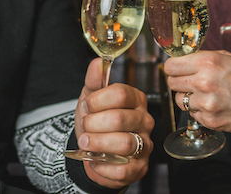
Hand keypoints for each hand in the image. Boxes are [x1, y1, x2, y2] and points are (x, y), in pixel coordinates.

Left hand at [75, 59, 154, 186]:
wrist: (95, 151)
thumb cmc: (97, 122)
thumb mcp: (91, 99)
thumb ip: (94, 80)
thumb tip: (98, 62)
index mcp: (136, 99)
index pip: (120, 93)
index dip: (97, 100)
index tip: (86, 106)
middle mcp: (145, 120)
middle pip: (119, 118)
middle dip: (93, 123)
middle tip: (84, 126)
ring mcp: (145, 144)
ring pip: (124, 143)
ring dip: (97, 144)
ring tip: (86, 143)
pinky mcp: (140, 167)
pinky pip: (122, 169)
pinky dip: (102, 166)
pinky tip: (95, 160)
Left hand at [164, 50, 230, 133]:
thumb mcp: (228, 58)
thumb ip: (204, 58)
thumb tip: (184, 60)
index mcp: (208, 62)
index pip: (171, 66)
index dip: (173, 67)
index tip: (177, 69)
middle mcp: (204, 82)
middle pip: (171, 83)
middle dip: (179, 81)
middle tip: (191, 81)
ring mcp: (206, 104)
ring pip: (180, 100)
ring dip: (188, 97)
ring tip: (205, 94)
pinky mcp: (210, 120)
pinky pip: (192, 114)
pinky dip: (199, 110)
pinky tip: (213, 105)